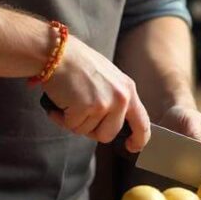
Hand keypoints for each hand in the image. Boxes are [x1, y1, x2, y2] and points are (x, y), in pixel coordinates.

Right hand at [40, 34, 150, 152]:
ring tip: (68, 100)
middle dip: (91, 130)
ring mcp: (104, 103)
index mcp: (128, 90)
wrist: (58, 53)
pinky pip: (71, 126)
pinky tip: (59, 103)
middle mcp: (120, 98)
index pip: (142, 122)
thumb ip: (115, 100)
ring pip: (86, 131)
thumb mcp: (108, 79)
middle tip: (79, 113)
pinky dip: (62, 118)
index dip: (139, 139)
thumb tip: (112, 124)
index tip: (132, 147)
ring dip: (73, 120)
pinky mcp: (86, 107)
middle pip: (108, 134)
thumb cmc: (79, 64)